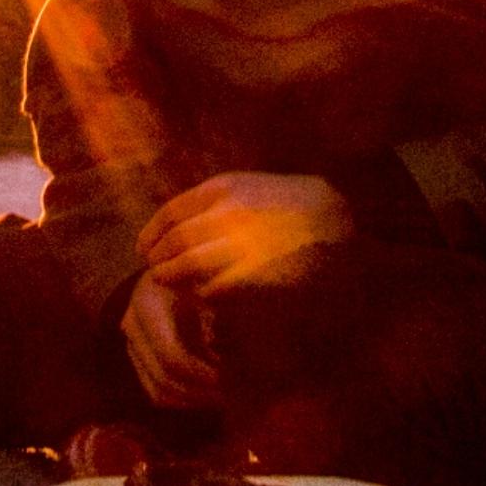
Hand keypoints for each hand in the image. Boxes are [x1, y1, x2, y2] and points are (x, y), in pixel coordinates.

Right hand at [120, 270, 221, 409]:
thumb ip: (216, 309)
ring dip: (192, 400)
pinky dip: (181, 400)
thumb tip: (219, 341)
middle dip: (200, 392)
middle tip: (230, 395)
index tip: (227, 379)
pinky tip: (205, 395)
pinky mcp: (136, 355)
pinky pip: (154, 391)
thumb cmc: (198, 270)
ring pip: (158, 391)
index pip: (171, 357)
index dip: (201, 374)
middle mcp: (133, 326)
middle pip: (164, 379)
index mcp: (149, 306)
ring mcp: (131, 342)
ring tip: (221, 397)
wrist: (172, 263)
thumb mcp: (208, 281)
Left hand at [137, 171, 352, 296]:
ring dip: (174, 279)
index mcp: (224, 189)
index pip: (170, 215)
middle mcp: (230, 214)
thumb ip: (211, 204)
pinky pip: (216, 289)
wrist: (342, 220)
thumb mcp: (249, 188)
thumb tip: (171, 230)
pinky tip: (201, 296)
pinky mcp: (260, 274)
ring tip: (169, 285)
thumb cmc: (291, 205)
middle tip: (154, 272)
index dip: (151, 234)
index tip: (143, 248)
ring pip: (189, 267)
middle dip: (158, 260)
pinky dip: (202, 294)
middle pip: (175, 243)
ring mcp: (244, 244)